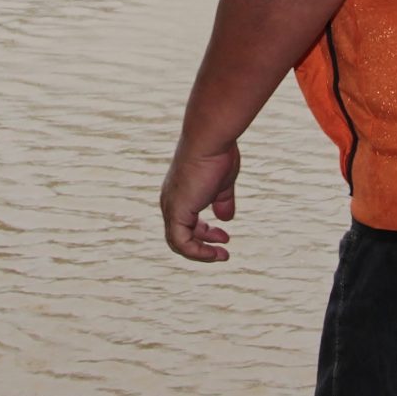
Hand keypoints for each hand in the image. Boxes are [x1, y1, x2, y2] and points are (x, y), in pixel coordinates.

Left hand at [161, 140, 240, 262]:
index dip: (204, 232)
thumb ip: (222, 202)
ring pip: (178, 242)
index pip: (186, 222)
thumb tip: (225, 219)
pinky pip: (181, 242)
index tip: (224, 236)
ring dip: (201, 252)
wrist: (209, 140)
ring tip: (222, 255)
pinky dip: (197, 251)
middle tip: (224, 246)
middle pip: (180, 235)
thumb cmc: (217, 155)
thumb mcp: (222, 184)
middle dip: (203, 243)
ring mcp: (171, 207)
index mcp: (180, 194)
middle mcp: (170, 202)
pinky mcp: (176, 212)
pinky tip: (215, 251)